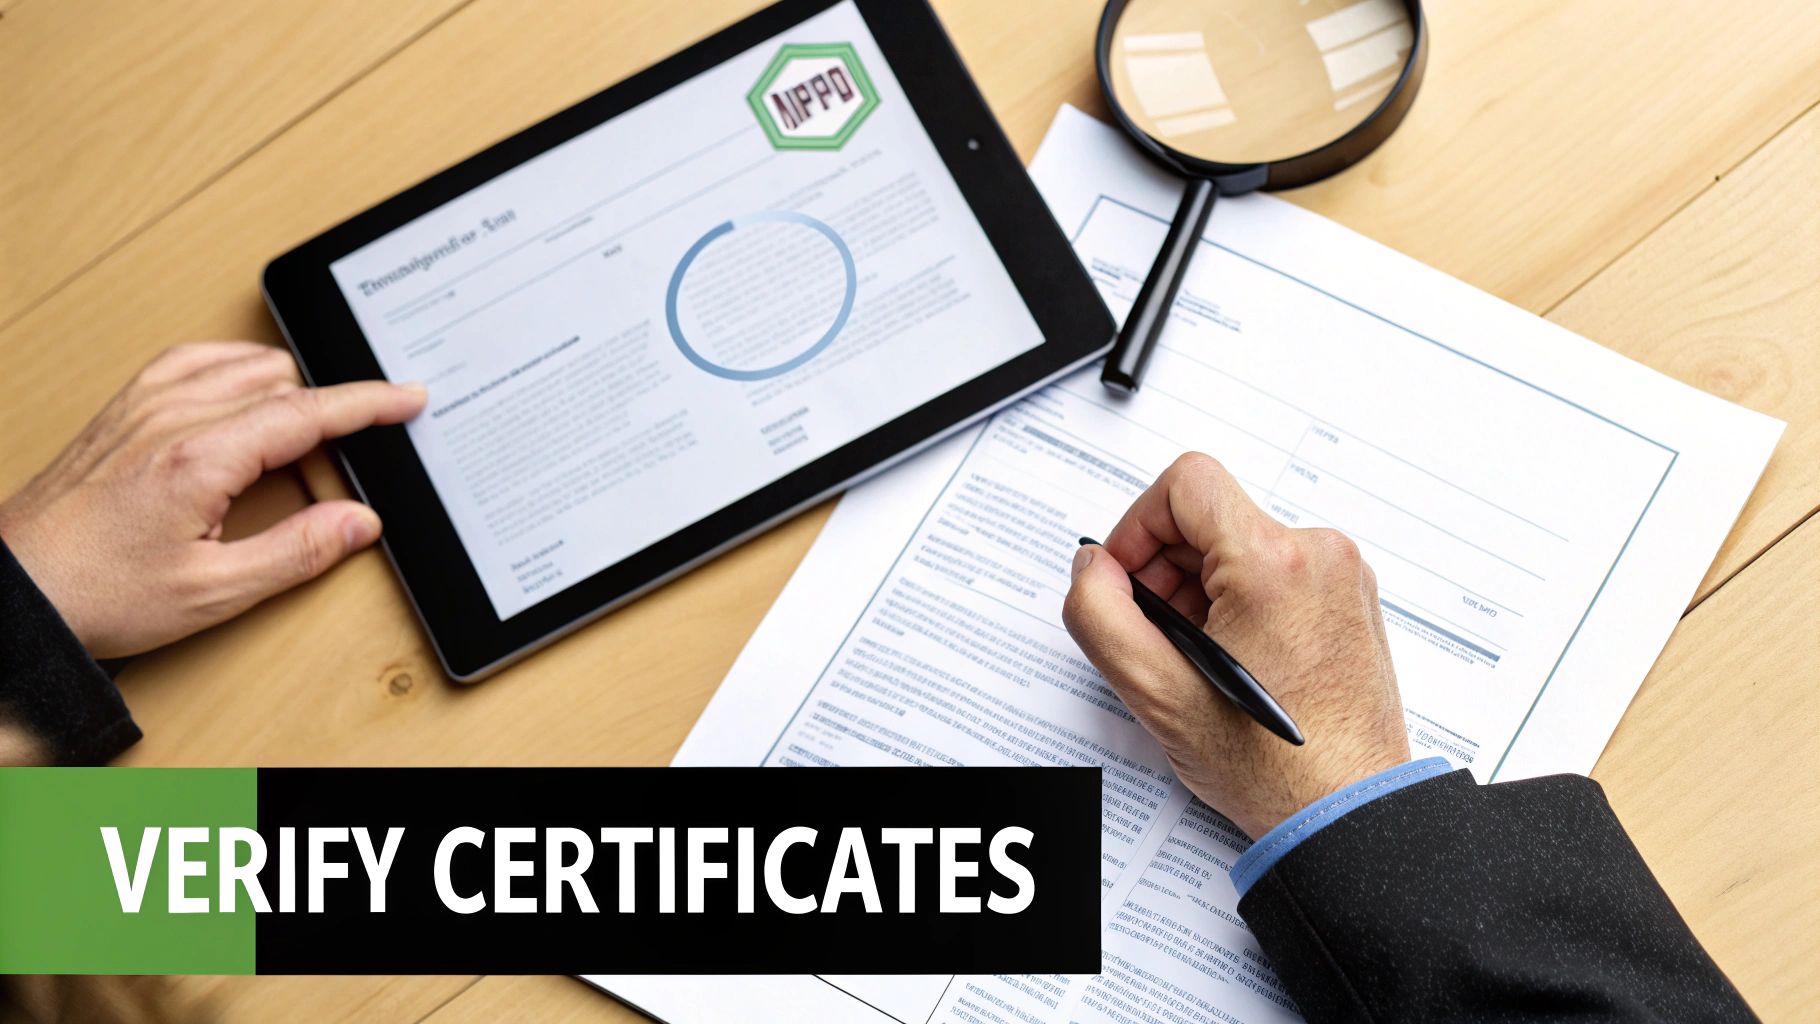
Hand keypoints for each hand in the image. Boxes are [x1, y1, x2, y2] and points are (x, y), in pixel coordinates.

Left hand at [0, 342, 425, 657]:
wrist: (17, 591)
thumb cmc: (97, 593)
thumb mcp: (212, 592)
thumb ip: (296, 551)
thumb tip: (358, 523)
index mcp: (199, 458)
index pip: (306, 411)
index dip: (368, 403)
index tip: (408, 398)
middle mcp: (171, 418)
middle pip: (282, 386)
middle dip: (325, 422)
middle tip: (330, 483)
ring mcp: (143, 405)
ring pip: (242, 365)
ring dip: (283, 394)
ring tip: (289, 450)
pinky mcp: (123, 408)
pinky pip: (195, 360)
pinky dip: (234, 371)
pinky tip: (241, 399)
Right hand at [1062, 453, 1408, 839]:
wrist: (1346, 808)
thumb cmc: (1273, 765)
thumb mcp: (1156, 692)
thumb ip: (1100, 614)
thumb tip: (1092, 568)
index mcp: (1274, 564)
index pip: (1186, 483)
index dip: (1137, 525)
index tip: (1127, 576)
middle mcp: (1319, 555)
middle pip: (1210, 515)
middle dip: (1165, 567)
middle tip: (1156, 633)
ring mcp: (1341, 576)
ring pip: (1239, 545)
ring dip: (1199, 589)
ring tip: (1195, 657)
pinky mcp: (1348, 597)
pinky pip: (1274, 569)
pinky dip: (1238, 601)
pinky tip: (1230, 658)